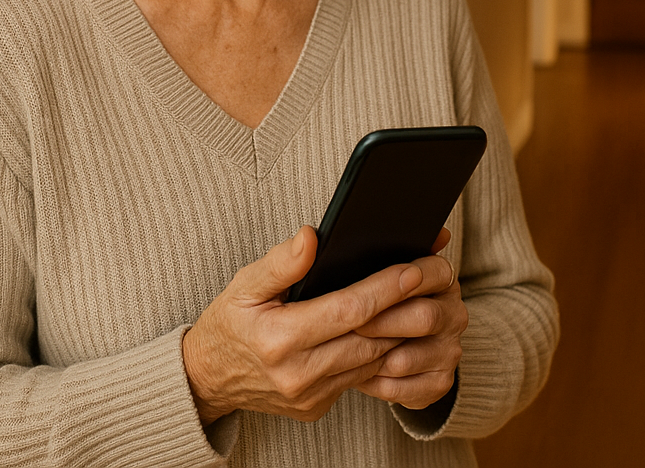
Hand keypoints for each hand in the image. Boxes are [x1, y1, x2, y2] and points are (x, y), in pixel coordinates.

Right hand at [181, 226, 446, 423]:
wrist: (208, 378)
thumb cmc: (229, 322)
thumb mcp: (245, 284)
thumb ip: (280, 262)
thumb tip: (311, 236)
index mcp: (279, 338)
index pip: (348, 310)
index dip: (385, 288)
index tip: (414, 268)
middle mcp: (298, 374)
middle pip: (370, 337)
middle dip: (407, 307)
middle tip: (435, 278)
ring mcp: (311, 396)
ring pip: (373, 361)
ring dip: (403, 331)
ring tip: (427, 297)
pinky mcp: (319, 407)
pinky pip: (362, 378)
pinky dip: (383, 352)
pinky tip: (399, 327)